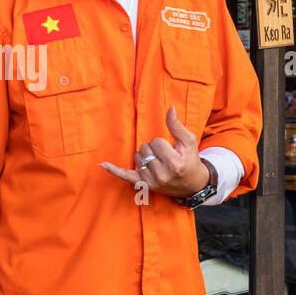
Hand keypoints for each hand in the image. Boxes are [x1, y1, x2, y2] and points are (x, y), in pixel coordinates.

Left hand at [101, 106, 216, 197]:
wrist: (192, 185)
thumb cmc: (190, 160)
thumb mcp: (188, 142)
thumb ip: (176, 126)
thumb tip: (170, 109)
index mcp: (174, 163)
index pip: (156, 142)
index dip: (162, 143)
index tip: (171, 150)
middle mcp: (161, 175)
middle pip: (144, 149)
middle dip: (153, 149)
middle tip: (165, 157)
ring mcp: (151, 182)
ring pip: (137, 158)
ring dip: (145, 157)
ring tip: (159, 163)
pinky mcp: (144, 186)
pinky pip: (125, 176)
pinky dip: (114, 170)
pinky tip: (103, 164)